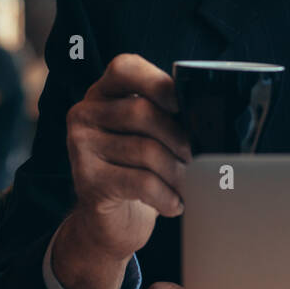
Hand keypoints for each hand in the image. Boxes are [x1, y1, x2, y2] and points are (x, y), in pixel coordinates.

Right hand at [52, 54, 190, 288]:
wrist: (110, 220)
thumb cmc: (138, 169)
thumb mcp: (149, 135)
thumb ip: (167, 115)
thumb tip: (208, 118)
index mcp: (103, 93)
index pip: (125, 68)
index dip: (157, 81)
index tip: (183, 104)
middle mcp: (85, 113)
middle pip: (142, 112)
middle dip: (179, 138)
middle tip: (196, 159)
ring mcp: (81, 147)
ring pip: (145, 150)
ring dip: (177, 173)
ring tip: (188, 185)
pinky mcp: (87, 180)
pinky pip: (140, 183)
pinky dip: (166, 196)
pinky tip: (174, 204)